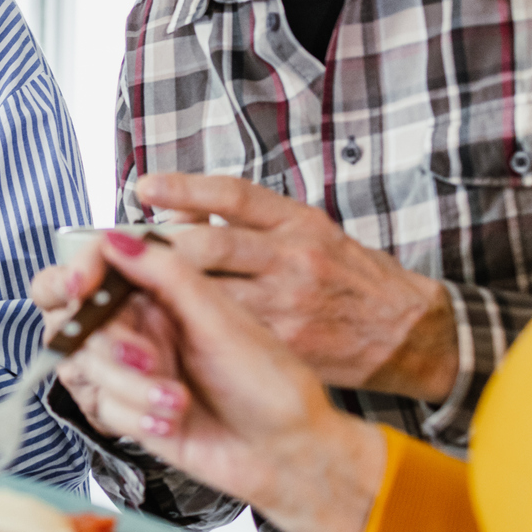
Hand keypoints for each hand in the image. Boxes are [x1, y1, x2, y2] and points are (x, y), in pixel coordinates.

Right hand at [39, 231, 384, 531]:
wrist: (287, 452)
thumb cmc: (271, 385)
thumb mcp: (221, 320)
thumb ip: (167, 275)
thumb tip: (117, 238)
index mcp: (167, 294)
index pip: (103, 266)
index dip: (82, 271)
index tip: (80, 286)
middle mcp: (148, 327)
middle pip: (85, 321)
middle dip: (111, 345)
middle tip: (145, 359)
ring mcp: (138, 369)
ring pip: (90, 367)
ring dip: (131, 387)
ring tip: (176, 400)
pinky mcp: (134, 410)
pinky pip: (105, 407)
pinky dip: (137, 417)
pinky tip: (173, 421)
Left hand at [135, 173, 457, 401]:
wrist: (407, 330)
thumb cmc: (348, 276)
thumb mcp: (307, 231)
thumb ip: (248, 222)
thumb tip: (179, 211)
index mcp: (298, 222)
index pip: (234, 196)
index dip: (184, 188)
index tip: (144, 187)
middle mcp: (294, 257)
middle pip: (209, 247)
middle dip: (159, 250)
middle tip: (124, 251)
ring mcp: (290, 304)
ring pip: (209, 294)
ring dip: (164, 293)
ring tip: (132, 289)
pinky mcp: (286, 344)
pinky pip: (226, 334)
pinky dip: (190, 330)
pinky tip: (164, 327)